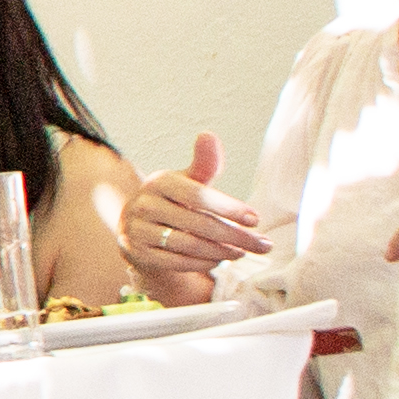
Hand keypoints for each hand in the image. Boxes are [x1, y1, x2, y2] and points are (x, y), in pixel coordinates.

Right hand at [117, 130, 267, 306]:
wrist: (137, 225)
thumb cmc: (173, 200)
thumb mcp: (188, 180)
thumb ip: (204, 163)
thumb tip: (208, 134)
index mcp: (159, 182)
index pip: (198, 196)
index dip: (228, 208)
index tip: (255, 219)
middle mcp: (144, 205)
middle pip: (198, 224)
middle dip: (235, 236)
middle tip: (262, 245)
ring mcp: (138, 230)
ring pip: (188, 245)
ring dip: (221, 251)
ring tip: (242, 252)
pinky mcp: (138, 253)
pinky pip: (176, 262)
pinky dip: (202, 263)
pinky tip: (219, 260)